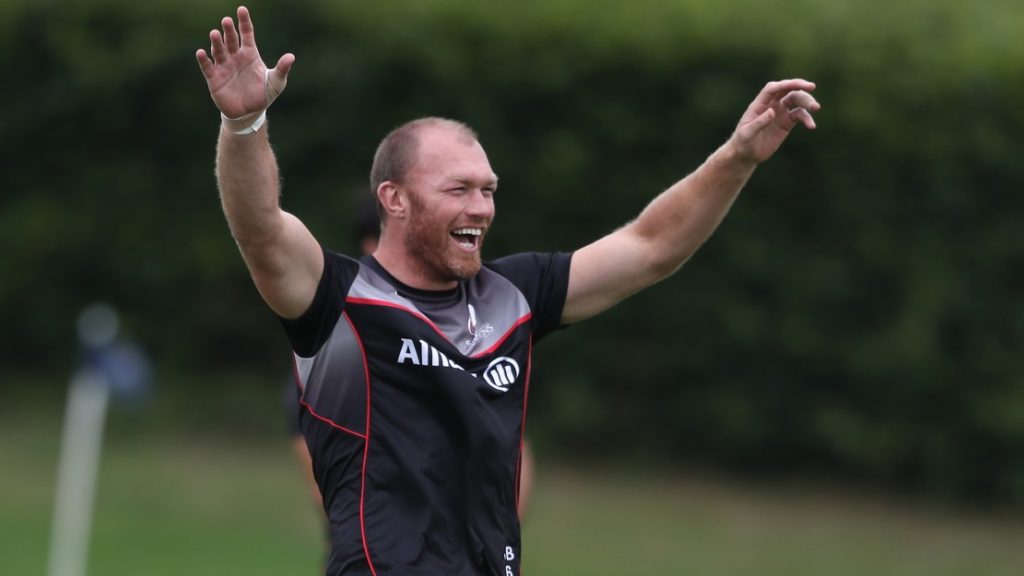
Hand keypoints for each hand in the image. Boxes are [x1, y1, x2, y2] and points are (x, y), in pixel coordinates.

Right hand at [195, 6, 293, 122]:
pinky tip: (202, 52)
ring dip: (216, 42)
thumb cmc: (263, 94)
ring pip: (219, 50)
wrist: (249, 113)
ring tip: (215, 33)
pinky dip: (204, 60)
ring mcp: (224, 66)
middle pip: (231, 40)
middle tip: (226, 21)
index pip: (247, 34)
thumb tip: (291, 57)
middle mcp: (235, 56)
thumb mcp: (276, 82)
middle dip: (229, 30)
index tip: (242, 9)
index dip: (244, 22)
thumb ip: (282, 69)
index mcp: (250, 54)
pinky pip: (207, 67)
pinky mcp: (214, 78)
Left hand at [730, 79, 819, 164]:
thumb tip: (772, 111)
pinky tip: (812, 126)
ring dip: (807, 102)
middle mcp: (771, 105)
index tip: (798, 84)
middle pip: (787, 90)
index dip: (785, 84)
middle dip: (799, 87)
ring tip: (816, 108)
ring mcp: (780, 113)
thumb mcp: (747, 134)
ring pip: (796, 101)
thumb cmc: (742, 143)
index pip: (773, 88)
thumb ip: (759, 123)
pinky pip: (800, 116)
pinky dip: (807, 119)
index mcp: (759, 104)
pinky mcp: (787, 123)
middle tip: (812, 87)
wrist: (746, 154)